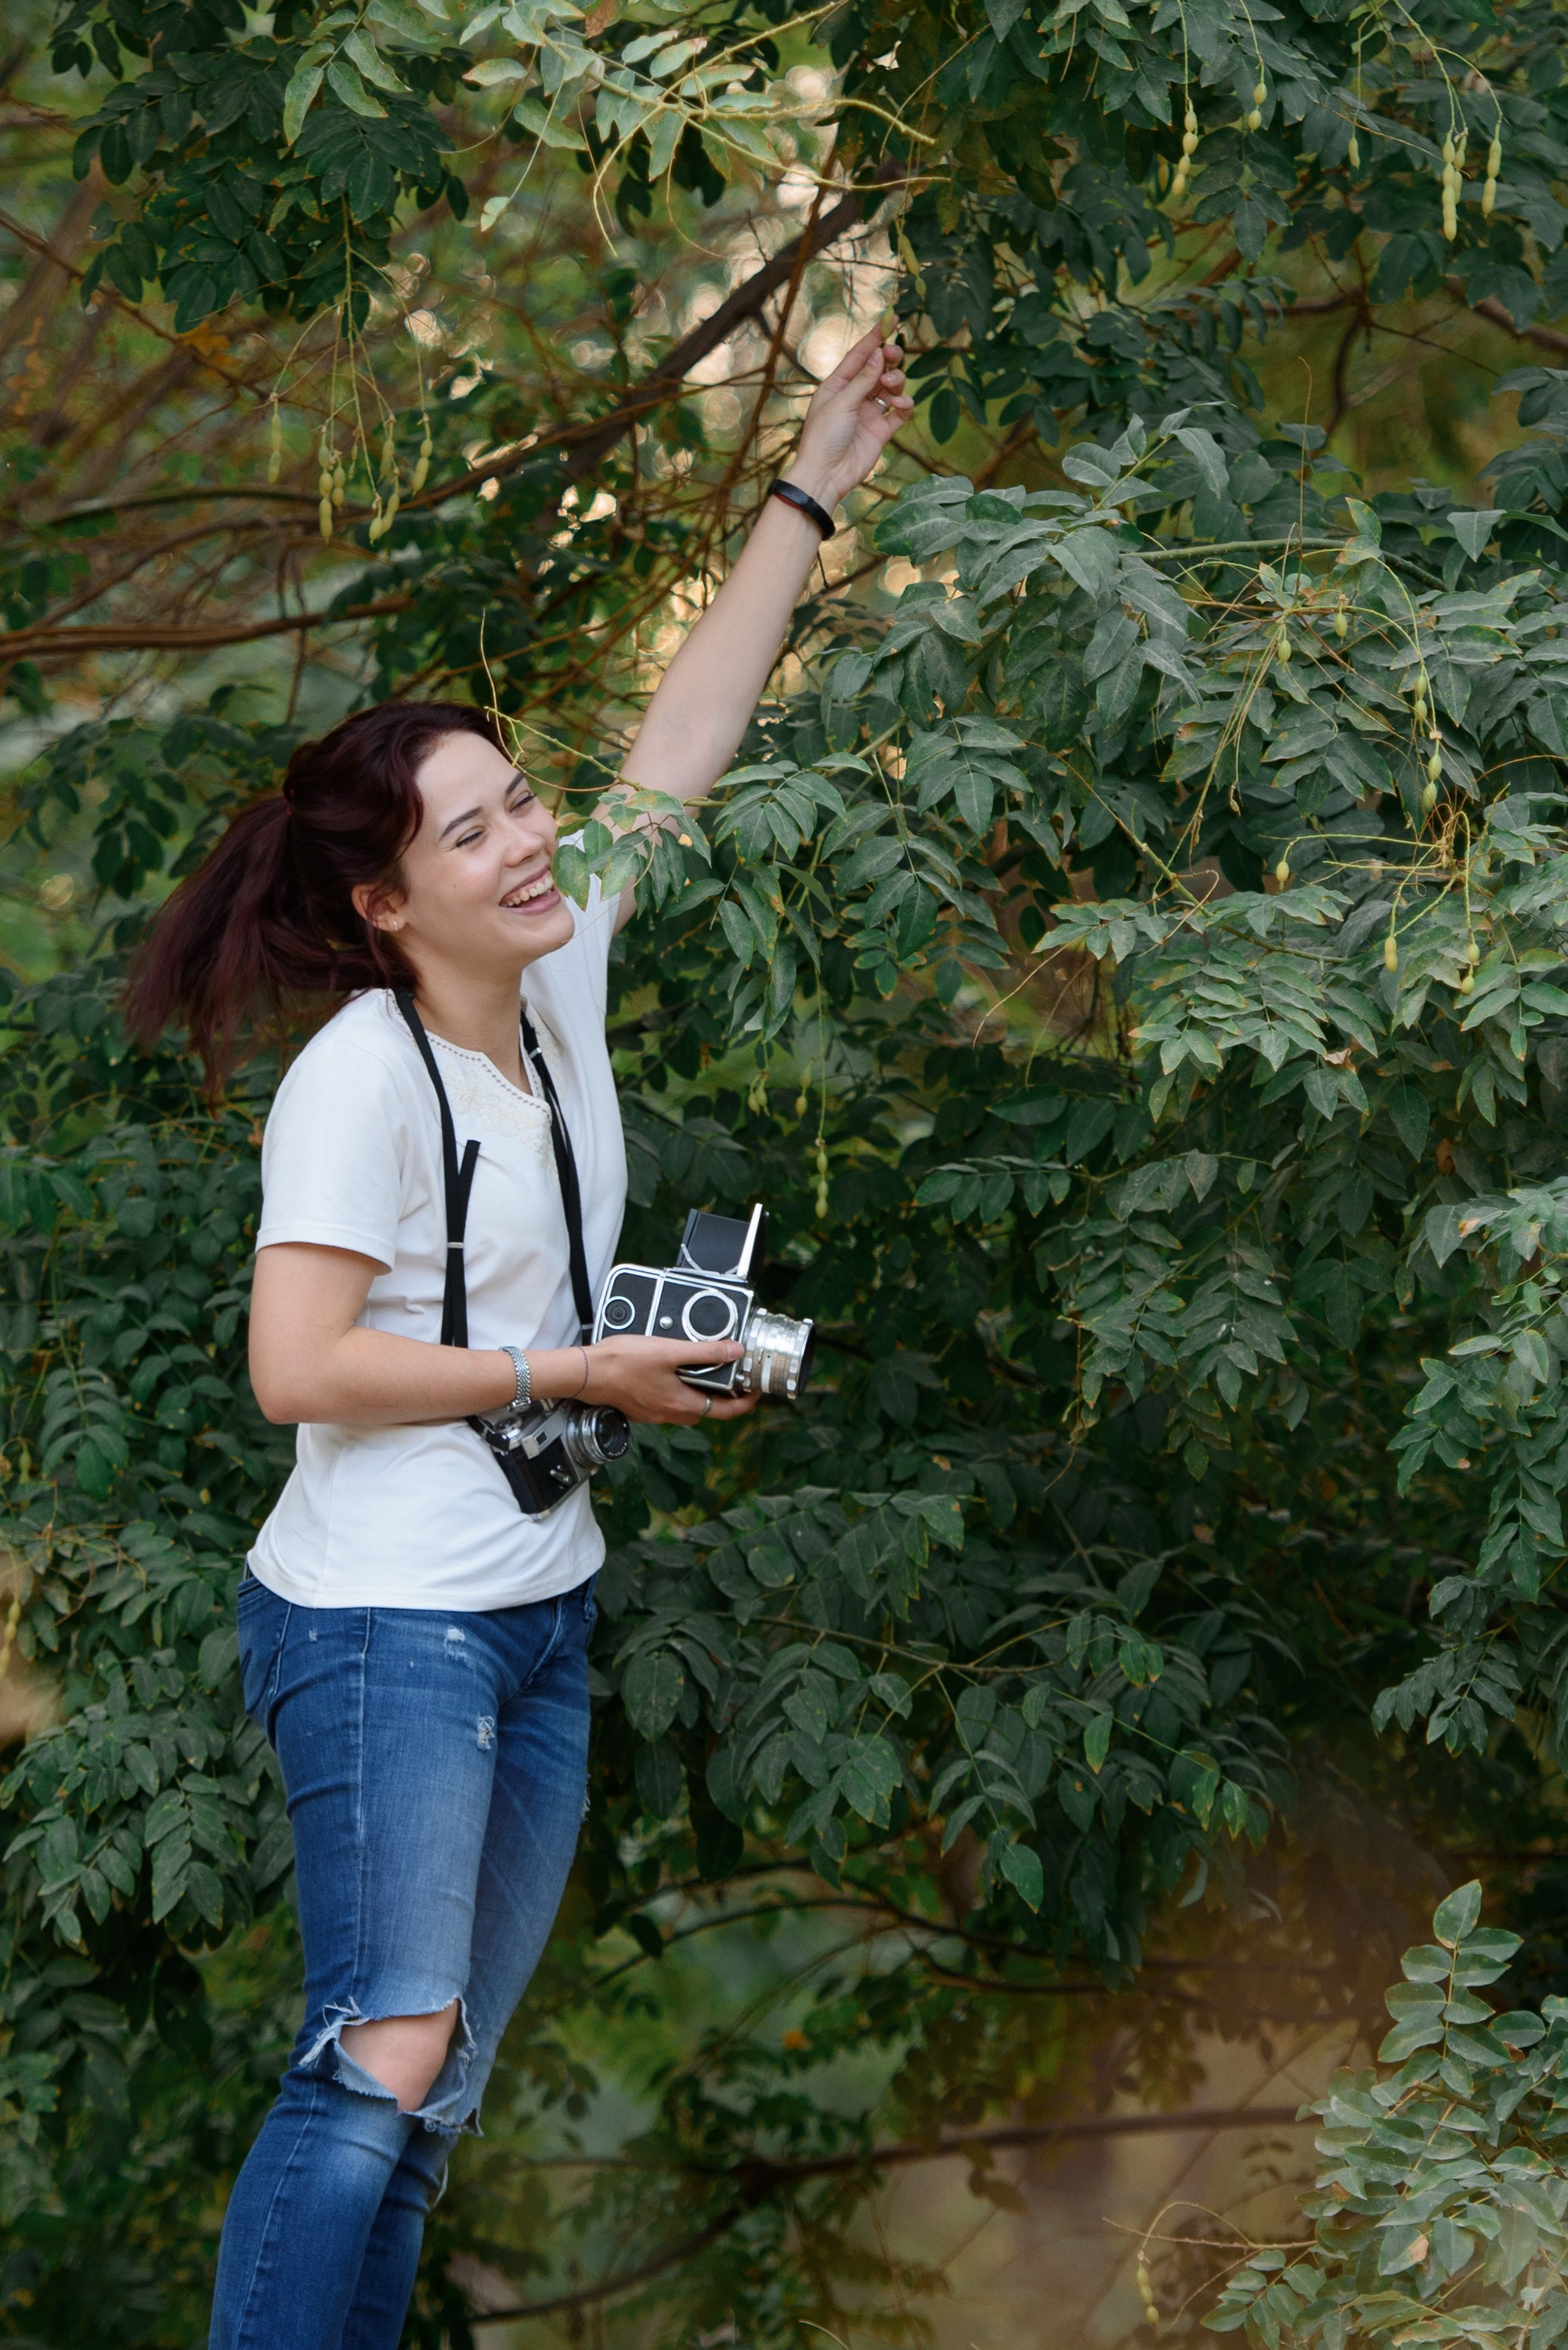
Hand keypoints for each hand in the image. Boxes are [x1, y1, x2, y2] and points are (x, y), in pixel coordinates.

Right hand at [579, 1335, 759, 1424]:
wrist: (584, 1373)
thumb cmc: (621, 1363)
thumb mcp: (669, 1351)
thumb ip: (705, 1353)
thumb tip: (735, 1352)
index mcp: (682, 1404)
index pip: (727, 1412)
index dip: (746, 1402)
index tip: (755, 1389)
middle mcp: (669, 1414)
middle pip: (708, 1410)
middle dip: (724, 1396)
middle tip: (733, 1376)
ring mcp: (654, 1413)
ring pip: (687, 1406)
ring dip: (699, 1392)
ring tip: (704, 1370)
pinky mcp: (641, 1406)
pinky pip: (668, 1401)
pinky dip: (678, 1389)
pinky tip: (672, 1371)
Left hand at [790, 325, 913, 510]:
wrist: (826, 476)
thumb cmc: (824, 437)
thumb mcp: (842, 402)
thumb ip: (863, 379)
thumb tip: (879, 353)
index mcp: (838, 385)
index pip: (860, 355)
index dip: (876, 337)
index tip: (892, 318)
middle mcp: (855, 396)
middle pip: (879, 368)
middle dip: (889, 359)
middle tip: (893, 355)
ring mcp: (869, 413)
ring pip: (891, 388)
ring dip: (896, 381)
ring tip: (890, 386)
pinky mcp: (881, 431)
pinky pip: (899, 413)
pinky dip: (904, 406)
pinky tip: (901, 406)